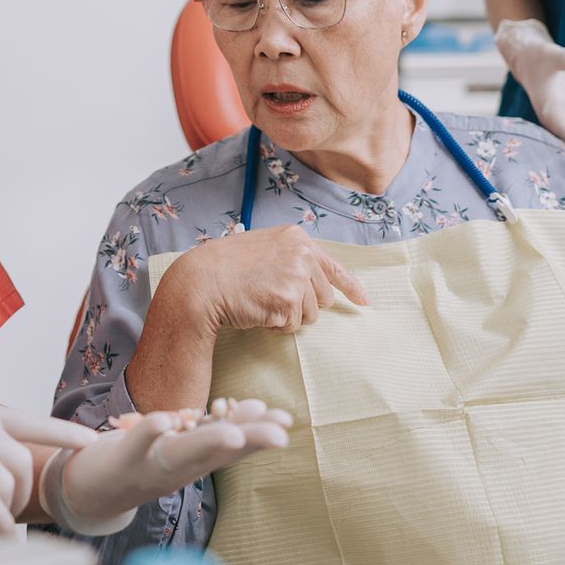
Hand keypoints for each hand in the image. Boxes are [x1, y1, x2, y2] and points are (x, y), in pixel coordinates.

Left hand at [44, 399, 292, 532]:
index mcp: (197, 460)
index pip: (235, 446)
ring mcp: (151, 465)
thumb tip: (259, 407)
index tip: (287, 422)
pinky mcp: (123, 459)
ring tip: (234, 434)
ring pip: (184, 452)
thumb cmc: (145, 458)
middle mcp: (180, 467)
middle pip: (218, 453)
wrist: (91, 491)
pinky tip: (165, 421)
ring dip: (209, 442)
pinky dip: (150, 433)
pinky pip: (137, 444)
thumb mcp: (185, 444)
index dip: (261, 434)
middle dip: (250, 442)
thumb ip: (218, 427)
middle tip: (280, 435)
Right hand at [168, 225, 368, 332]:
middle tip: (272, 298)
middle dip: (302, 306)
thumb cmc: (225, 268)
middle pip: (324, 297)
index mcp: (297, 238)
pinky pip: (292, 326)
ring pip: (310, 315)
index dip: (351, 287)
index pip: (333, 266)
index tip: (364, 301)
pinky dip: (275, 325)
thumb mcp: (263, 251)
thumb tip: (317, 287)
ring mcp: (296, 276)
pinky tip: (256, 310)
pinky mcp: (287, 300)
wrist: (201, 281)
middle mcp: (302, 254)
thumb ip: (291, 260)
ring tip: (261, 301)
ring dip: (287, 316)